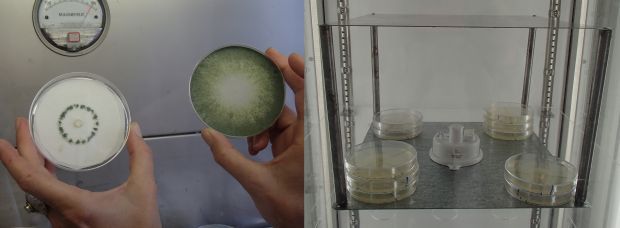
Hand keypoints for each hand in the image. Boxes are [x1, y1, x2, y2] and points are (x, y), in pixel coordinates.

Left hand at [0, 118, 160, 227]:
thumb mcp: (144, 191)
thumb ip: (140, 158)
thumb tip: (134, 131)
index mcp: (75, 205)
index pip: (33, 181)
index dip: (14, 160)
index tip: (3, 142)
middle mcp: (61, 215)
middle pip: (31, 180)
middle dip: (23, 151)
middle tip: (23, 127)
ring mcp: (61, 222)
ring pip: (37, 190)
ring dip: (32, 164)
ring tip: (33, 143)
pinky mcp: (66, 224)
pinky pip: (46, 197)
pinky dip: (42, 177)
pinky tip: (49, 168)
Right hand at [201, 48, 303, 227]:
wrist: (301, 225)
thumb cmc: (291, 208)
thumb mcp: (255, 181)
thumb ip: (228, 158)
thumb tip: (208, 135)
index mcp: (307, 139)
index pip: (305, 97)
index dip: (295, 74)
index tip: (283, 58)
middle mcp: (306, 137)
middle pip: (290, 103)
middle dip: (277, 86)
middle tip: (264, 65)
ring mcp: (299, 144)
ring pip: (280, 120)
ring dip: (262, 124)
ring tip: (252, 142)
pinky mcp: (293, 152)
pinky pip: (277, 133)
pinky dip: (263, 135)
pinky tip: (253, 147)